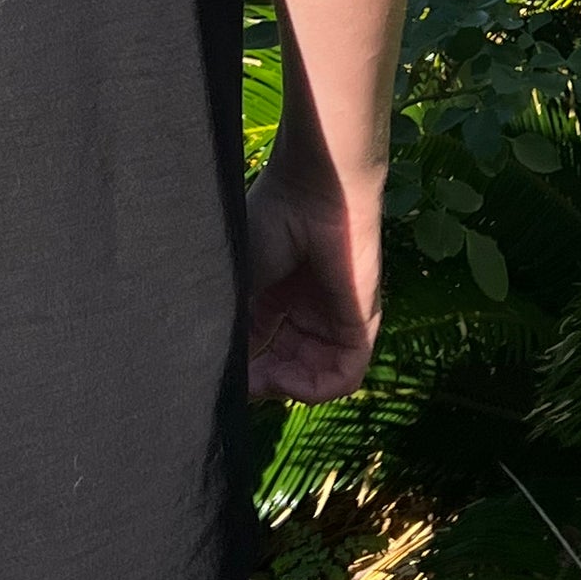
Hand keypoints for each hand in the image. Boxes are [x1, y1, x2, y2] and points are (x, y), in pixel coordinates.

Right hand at [245, 159, 381, 403]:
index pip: (260, 348)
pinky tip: (285, 379)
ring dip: (284, 386)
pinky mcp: (360, 327)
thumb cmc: (270, 220)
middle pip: (285, 367)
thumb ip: (236, 323)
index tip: (220, 371)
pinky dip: (314, 388)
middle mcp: (305, 313)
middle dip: (261, 380)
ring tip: (261, 377)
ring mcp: (334, 321)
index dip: (241, 367)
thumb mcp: (241, 278)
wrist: (312, 190)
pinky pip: (343, 377)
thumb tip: (222, 367)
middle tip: (239, 380)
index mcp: (276, 298)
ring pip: (312, 377)